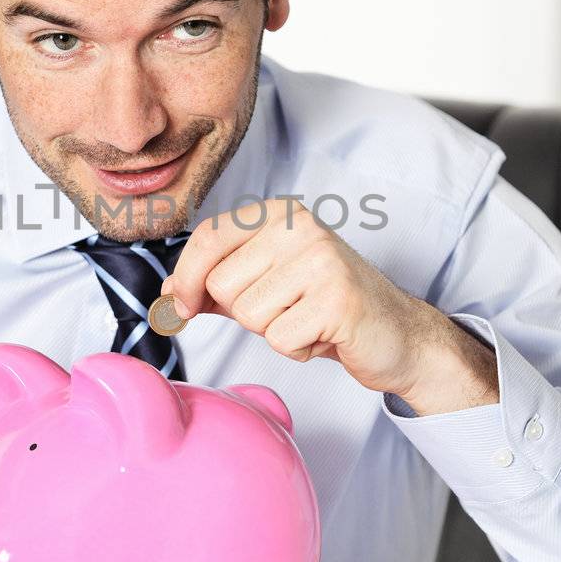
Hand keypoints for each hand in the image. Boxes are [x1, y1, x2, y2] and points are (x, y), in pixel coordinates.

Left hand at [162, 197, 498, 414]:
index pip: (208, 238)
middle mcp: (301, 226)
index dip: (184, 278)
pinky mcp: (338, 298)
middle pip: (223, 284)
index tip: (179, 305)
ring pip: (248, 314)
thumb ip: (214, 285)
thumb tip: (164, 296)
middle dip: (244, 313)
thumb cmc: (324, 308)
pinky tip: (323, 335)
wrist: (396, 334)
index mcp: (280, 213)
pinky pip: (280, 338)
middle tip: (286, 310)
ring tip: (306, 320)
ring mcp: (322, 259)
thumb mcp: (265, 285)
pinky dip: (297, 348)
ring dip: (273, 332)